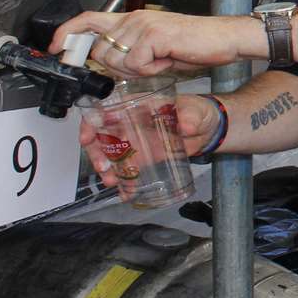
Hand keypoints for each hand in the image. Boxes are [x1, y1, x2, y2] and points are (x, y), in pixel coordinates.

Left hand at [51, 10, 264, 77]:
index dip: (66, 32)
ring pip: (117, 60)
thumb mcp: (155, 51)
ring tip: (162, 61)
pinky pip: (136, 64)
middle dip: (117, 67)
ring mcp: (143, 25)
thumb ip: (129, 53)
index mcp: (132, 20)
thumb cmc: (193, 46)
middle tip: (147, 65)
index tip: (54, 47)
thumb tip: (107, 64)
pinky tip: (169, 60)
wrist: (224, 39)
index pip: (88, 19)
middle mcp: (133, 18)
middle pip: (100, 49)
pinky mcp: (154, 35)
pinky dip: (152, 70)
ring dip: (139, 70)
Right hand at [79, 90, 217, 189]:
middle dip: (97, 153)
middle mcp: (132, 123)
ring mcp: (136, 141)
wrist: (209, 130)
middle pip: (103, 135)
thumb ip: (190, 117)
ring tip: (113, 181)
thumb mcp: (195, 110)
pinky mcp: (144, 157)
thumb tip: (186, 126)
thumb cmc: (198, 112)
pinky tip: (126, 192)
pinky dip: (126, 182)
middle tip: (103, 167)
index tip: (88, 137)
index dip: (92, 122)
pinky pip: (129, 169)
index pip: (106, 109)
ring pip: (112, 155)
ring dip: (108, 169)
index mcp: (138, 105)